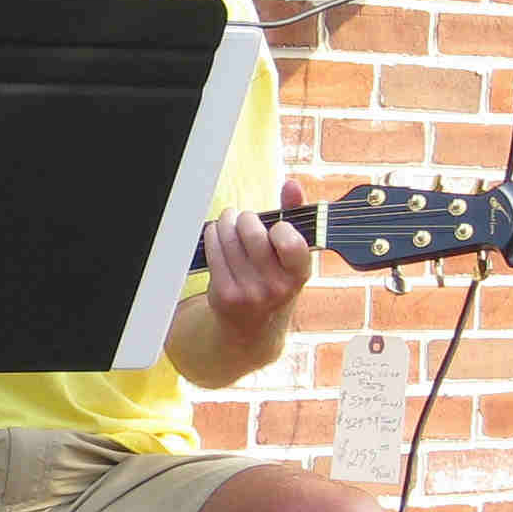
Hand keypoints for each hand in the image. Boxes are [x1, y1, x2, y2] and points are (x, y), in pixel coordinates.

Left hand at [198, 173, 314, 351]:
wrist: (253, 327)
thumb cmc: (275, 278)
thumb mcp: (293, 255)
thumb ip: (296, 215)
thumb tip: (291, 184)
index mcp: (300, 274)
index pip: (290, 241)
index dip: (279, 227)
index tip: (275, 228)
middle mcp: (276, 286)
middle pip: (251, 232)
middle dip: (245, 217)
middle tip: (244, 217)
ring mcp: (249, 292)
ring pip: (228, 237)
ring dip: (225, 221)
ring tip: (229, 221)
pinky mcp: (224, 294)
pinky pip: (213, 250)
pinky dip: (212, 235)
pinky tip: (217, 234)